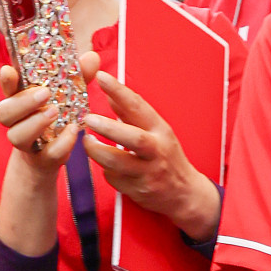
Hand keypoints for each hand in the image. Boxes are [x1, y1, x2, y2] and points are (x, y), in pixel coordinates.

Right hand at [0, 51, 99, 177]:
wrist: (52, 156)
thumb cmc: (58, 116)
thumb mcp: (69, 93)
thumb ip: (78, 76)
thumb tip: (92, 57)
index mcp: (19, 99)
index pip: (6, 87)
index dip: (6, 80)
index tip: (9, 71)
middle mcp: (16, 121)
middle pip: (3, 112)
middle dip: (22, 102)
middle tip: (44, 93)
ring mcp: (27, 142)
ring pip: (17, 136)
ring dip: (35, 123)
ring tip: (55, 112)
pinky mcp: (42, 159)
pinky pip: (47, 153)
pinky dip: (61, 143)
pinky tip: (72, 131)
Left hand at [83, 69, 219, 239]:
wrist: (183, 193)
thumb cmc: (166, 157)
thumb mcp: (156, 132)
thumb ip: (132, 115)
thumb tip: (111, 95)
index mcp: (161, 131)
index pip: (139, 107)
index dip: (119, 91)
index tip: (101, 77)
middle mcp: (157, 151)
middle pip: (133, 138)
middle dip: (108, 127)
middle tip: (88, 118)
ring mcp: (148, 173)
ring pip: (117, 162)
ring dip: (97, 151)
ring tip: (86, 141)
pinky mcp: (138, 191)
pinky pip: (114, 178)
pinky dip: (106, 170)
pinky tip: (107, 166)